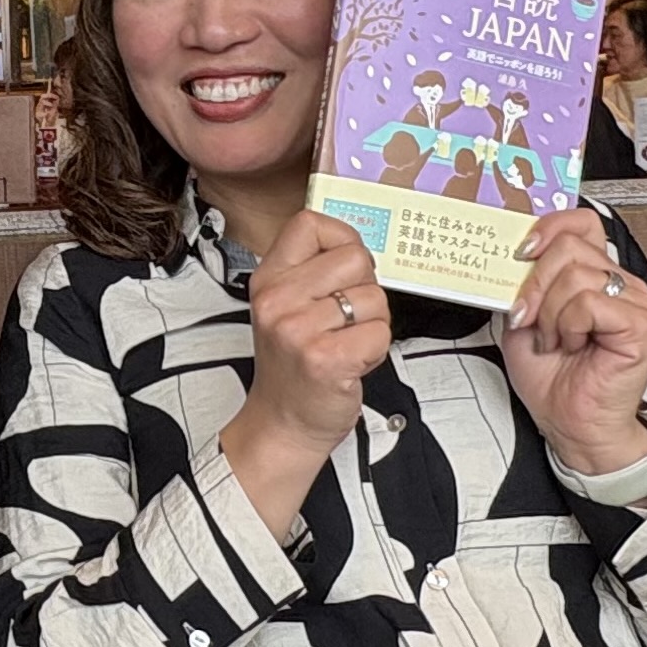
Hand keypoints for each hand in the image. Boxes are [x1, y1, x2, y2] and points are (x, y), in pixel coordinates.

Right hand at [216, 210, 390, 539]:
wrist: (283, 423)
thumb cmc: (294, 364)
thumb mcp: (285, 306)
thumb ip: (312, 271)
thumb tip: (358, 244)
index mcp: (268, 278)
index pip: (310, 223)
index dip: (342, 239)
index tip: (344, 268)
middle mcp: (277, 299)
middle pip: (355, 258)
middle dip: (366, 288)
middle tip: (346, 319)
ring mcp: (297, 330)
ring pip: (373, 298)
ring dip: (373, 324)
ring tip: (346, 344)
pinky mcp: (324, 359)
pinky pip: (379, 332)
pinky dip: (376, 350)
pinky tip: (353, 362)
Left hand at [500, 211, 646, 473]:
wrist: (572, 425)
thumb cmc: (553, 379)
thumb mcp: (522, 319)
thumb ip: (522, 282)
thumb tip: (510, 253)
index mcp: (598, 276)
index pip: (582, 223)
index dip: (549, 228)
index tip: (520, 252)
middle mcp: (623, 284)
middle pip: (570, 247)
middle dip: (535, 284)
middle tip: (529, 318)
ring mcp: (639, 303)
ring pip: (577, 275)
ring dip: (551, 313)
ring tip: (556, 341)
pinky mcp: (644, 326)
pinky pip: (590, 303)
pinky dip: (569, 325)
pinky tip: (573, 346)